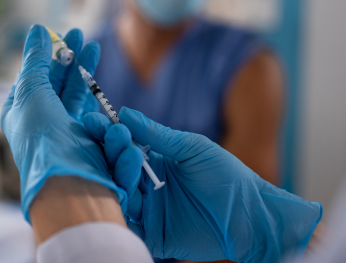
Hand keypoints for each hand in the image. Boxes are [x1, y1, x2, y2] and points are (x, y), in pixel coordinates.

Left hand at [0, 25, 125, 220]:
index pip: (32, 75)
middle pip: (55, 80)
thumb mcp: (31, 89)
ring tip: (92, 45)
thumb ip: (35, 58)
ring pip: (74, 91)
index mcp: (19, 110)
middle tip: (80, 33)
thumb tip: (37, 29)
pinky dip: (93, 87)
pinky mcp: (86, 135)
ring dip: (83, 67)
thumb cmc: (42, 136)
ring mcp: (64, 128)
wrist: (68, 179)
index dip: (46, 53)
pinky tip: (97, 73)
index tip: (60, 34)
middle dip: (68, 56)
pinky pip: (90, 106)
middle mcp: (40, 119)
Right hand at [84, 107, 321, 262]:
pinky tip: (122, 190)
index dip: (106, 133)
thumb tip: (123, 112)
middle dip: (111, 149)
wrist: (251, 217)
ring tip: (129, 155)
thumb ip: (157, 134)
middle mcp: (145, 183)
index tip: (94, 120)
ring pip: (118, 191)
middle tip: (115, 135)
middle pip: (114, 167)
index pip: (122, 145)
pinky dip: (119, 207)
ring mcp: (147, 208)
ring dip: (118, 172)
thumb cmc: (227, 176)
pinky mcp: (151, 233)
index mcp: (153, 160)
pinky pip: (127, 222)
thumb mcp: (191, 148)